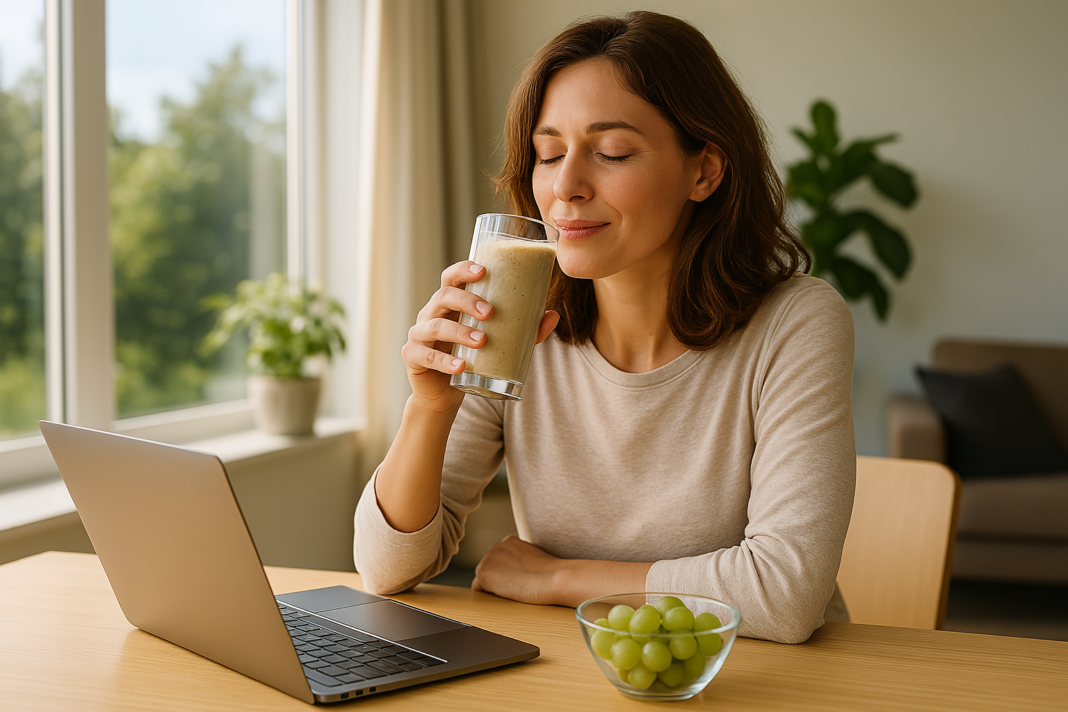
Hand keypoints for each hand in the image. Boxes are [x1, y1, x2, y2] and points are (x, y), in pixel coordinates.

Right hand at [401, 261, 559, 413]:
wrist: (446, 394)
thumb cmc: (473, 359)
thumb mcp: (499, 343)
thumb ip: (524, 331)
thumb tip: (553, 315)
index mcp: (450, 304)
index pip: (451, 277)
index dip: (463, 270)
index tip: (483, 271)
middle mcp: (431, 314)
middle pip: (443, 296)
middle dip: (467, 300)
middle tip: (490, 312)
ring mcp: (419, 335)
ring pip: (435, 326)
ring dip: (459, 332)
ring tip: (482, 341)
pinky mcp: (413, 357)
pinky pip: (425, 356)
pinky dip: (444, 361)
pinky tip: (460, 366)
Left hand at [472, 536, 655, 607]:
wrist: (555, 578)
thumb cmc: (553, 573)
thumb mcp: (536, 559)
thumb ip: (522, 560)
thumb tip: (521, 573)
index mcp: (509, 540)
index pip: (499, 563)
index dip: (509, 576)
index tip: (524, 580)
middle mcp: (496, 545)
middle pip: (489, 570)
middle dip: (499, 580)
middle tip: (521, 586)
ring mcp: (488, 558)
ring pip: (484, 580)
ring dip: (495, 588)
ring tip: (517, 589)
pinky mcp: (484, 573)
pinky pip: (479, 590)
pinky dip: (489, 596)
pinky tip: (508, 594)